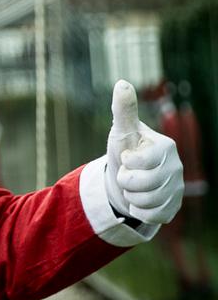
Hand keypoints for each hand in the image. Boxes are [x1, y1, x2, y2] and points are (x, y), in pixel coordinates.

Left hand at [105, 79, 183, 224]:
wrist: (126, 178)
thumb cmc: (126, 150)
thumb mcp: (122, 130)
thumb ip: (124, 109)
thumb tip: (122, 83)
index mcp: (166, 147)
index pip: (139, 162)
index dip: (126, 162)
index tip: (127, 158)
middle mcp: (176, 167)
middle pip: (142, 184)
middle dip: (126, 181)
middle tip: (127, 174)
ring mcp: (177, 188)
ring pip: (146, 201)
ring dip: (131, 196)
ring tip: (132, 187)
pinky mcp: (173, 207)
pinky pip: (153, 216)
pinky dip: (139, 211)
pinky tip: (139, 201)